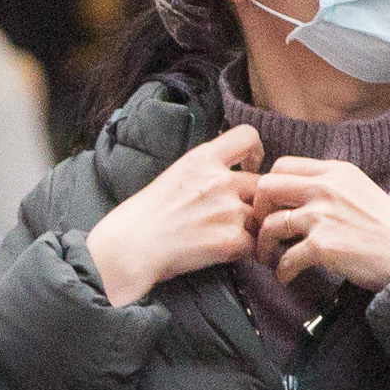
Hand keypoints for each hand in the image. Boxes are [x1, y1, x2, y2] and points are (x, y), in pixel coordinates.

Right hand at [80, 124, 265, 306]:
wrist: (128, 248)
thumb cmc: (142, 216)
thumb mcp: (174, 175)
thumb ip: (205, 170)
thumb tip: (228, 173)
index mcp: (202, 158)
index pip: (248, 136)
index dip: (255, 152)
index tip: (248, 167)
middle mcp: (219, 180)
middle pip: (261, 183)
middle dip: (254, 199)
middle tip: (238, 214)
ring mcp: (228, 210)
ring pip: (261, 216)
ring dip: (251, 227)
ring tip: (228, 237)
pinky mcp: (230, 240)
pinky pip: (255, 244)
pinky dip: (245, 251)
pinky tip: (226, 253)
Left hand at [249, 156, 389, 299]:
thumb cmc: (388, 227)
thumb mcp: (360, 189)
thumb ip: (330, 186)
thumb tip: (298, 193)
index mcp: (335, 170)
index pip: (283, 164)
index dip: (268, 185)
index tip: (268, 205)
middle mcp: (326, 188)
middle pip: (266, 187)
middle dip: (257, 211)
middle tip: (261, 229)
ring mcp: (323, 216)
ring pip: (270, 225)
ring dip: (263, 246)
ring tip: (269, 259)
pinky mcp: (323, 245)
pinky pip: (285, 258)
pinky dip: (281, 271)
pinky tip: (287, 277)